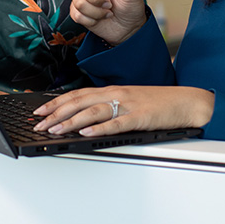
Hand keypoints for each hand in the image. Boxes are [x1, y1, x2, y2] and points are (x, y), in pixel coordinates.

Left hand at [33, 85, 214, 136]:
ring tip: (55, 129)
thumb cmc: (158, 104)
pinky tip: (86, 133)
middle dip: (56, 113)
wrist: (187, 102)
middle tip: (38, 124)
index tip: (38, 112)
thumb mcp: (129, 101)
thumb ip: (108, 106)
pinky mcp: (140, 117)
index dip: (55, 103)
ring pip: (94, 111)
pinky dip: (100, 128)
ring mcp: (128, 105)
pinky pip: (117, 123)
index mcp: (112, 90)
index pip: (77, 95)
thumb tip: (84, 118)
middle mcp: (116, 94)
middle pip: (80, 102)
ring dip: (71, 121)